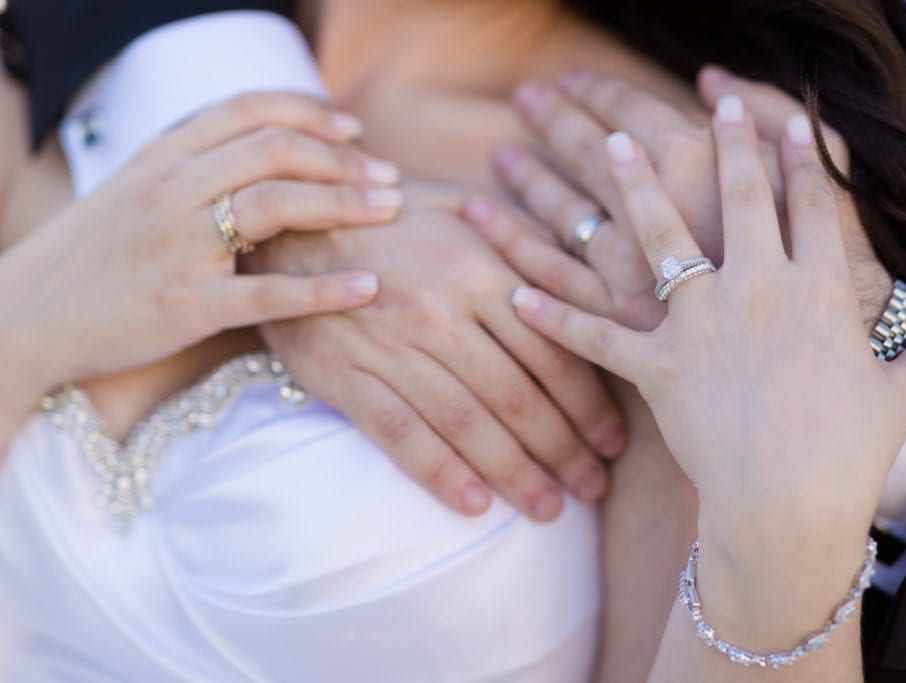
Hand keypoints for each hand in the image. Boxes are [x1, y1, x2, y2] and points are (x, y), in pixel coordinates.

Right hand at [0, 92, 399, 382]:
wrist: (21, 320)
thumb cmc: (86, 260)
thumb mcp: (129, 194)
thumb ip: (188, 170)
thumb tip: (256, 160)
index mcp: (160, 158)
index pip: (248, 110)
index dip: (309, 113)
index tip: (353, 132)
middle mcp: (169, 190)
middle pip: (274, 151)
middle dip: (343, 160)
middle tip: (389, 178)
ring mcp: (176, 246)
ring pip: (276, 206)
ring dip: (344, 204)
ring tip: (390, 212)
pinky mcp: (184, 306)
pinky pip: (269, 295)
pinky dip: (325, 290)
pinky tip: (367, 288)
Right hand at [254, 183, 625, 520]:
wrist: (291, 226)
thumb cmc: (390, 218)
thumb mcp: (462, 208)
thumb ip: (523, 247)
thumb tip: (585, 291)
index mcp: (480, 270)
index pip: (553, 352)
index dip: (591, 405)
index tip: (613, 441)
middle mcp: (442, 312)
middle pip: (520, 397)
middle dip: (565, 450)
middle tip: (592, 488)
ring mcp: (393, 348)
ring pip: (469, 424)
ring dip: (515, 475)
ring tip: (549, 510)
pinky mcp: (347, 377)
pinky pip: (402, 436)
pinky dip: (440, 474)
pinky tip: (473, 507)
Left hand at [510, 101, 905, 535]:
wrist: (790, 503)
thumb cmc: (849, 453)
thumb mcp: (904, 390)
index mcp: (821, 289)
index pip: (815, 204)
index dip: (805, 158)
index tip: (788, 121)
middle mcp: (758, 291)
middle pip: (739, 198)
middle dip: (729, 145)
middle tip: (716, 106)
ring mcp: (701, 325)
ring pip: (662, 236)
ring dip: (635, 184)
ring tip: (613, 143)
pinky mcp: (656, 366)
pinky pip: (597, 335)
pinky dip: (554, 317)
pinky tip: (515, 295)